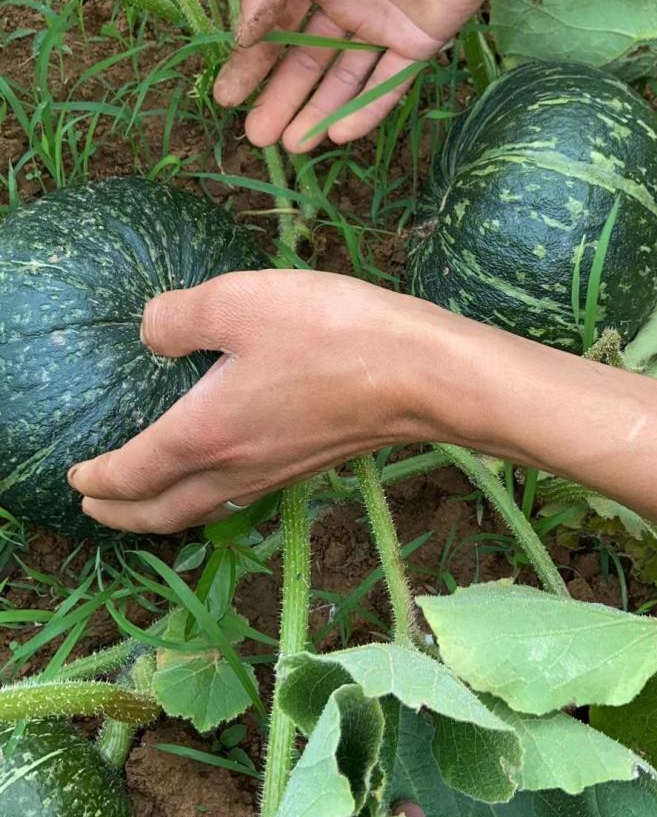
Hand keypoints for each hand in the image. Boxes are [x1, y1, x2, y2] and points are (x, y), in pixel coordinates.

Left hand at [68, 270, 440, 533]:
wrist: (419, 375)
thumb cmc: (329, 333)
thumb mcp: (239, 301)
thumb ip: (180, 317)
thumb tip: (151, 333)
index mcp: (204, 434)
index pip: (134, 473)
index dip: (99, 479)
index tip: (76, 477)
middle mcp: (235, 467)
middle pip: (163, 512)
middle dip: (121, 515)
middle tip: (94, 506)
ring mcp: (275, 472)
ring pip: (202, 510)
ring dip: (162, 513)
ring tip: (147, 501)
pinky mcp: (308, 465)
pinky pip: (238, 498)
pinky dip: (207, 500)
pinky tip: (222, 475)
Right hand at [212, 0, 518, 150]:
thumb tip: (240, 34)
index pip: (272, 25)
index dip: (249, 62)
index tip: (227, 97)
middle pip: (304, 60)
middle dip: (278, 98)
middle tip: (256, 136)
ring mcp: (381, 24)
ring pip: (342, 79)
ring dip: (316, 112)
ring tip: (291, 146)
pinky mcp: (419, 42)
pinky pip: (388, 84)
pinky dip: (364, 110)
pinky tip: (338, 135)